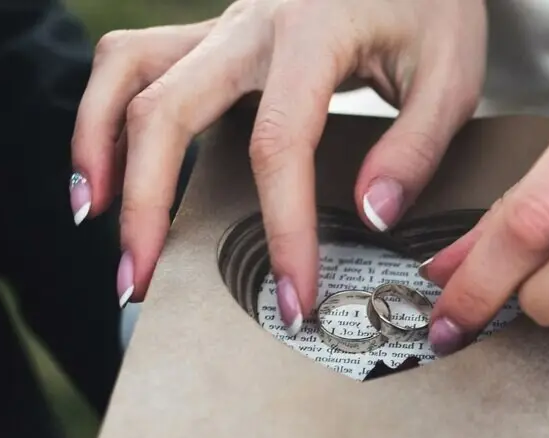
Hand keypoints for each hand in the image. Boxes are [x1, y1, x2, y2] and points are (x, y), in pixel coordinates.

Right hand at [69, 0, 486, 323]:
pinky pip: (134, 63)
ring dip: (98, 146)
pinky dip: (106, 115)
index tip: (293, 298)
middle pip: (165, 107)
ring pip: (125, 70)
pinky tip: (109, 174)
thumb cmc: (432, 9)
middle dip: (146, 204)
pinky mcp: (210, 35)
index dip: (282, 229)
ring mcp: (221, 24)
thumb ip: (415, 147)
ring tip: (95, 224)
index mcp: (314, 31)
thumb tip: (368, 216)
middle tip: (142, 283)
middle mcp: (251, 23)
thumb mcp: (452, 76)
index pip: (280, 143)